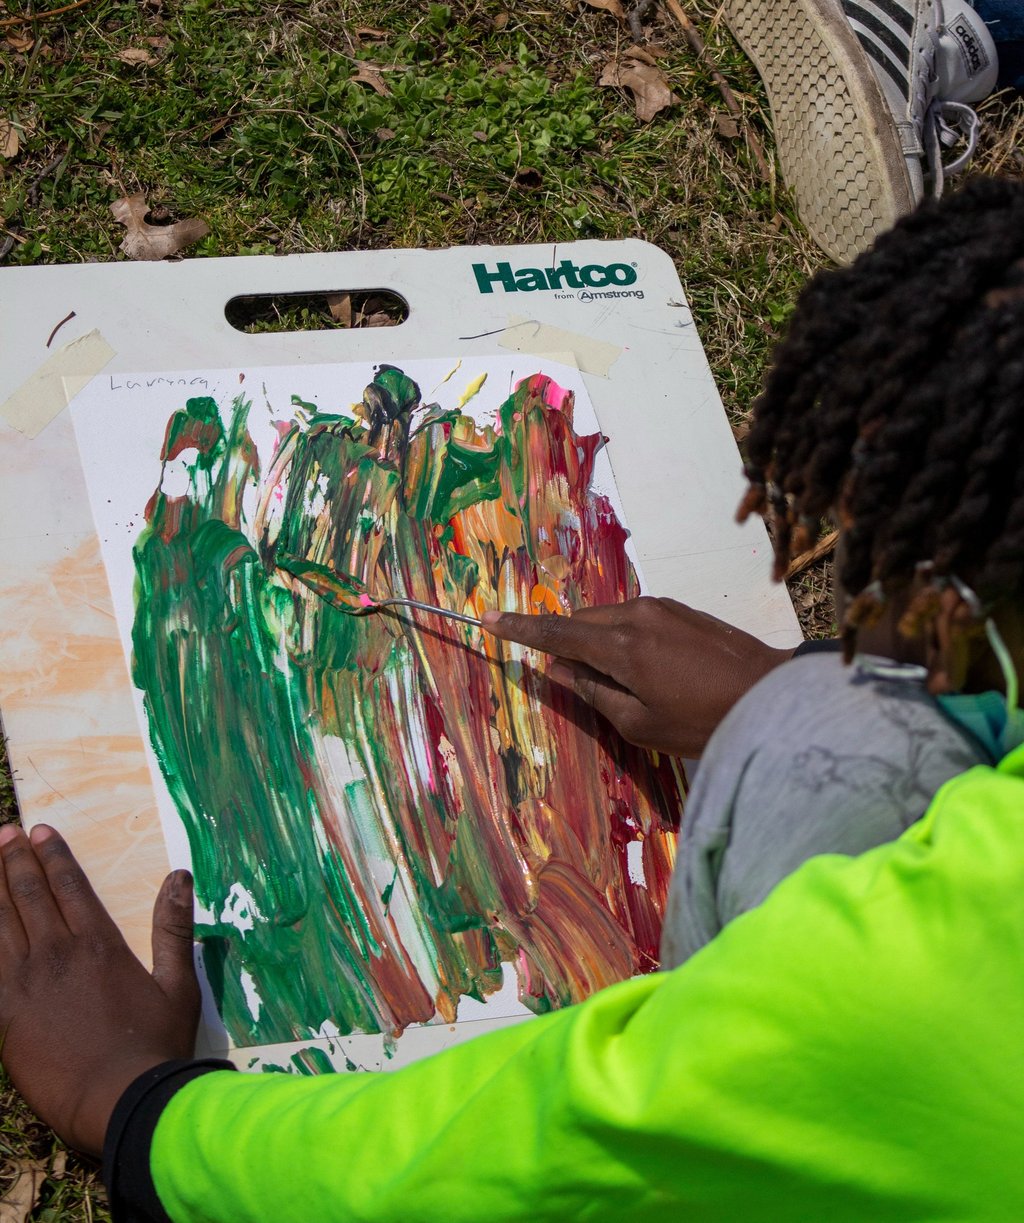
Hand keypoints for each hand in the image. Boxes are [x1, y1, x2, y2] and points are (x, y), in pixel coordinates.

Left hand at [0, 823, 199, 1156]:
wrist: (116, 1101)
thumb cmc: (155, 1045)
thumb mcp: (179, 985)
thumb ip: (174, 928)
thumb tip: (180, 876)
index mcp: (99, 943)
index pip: (70, 884)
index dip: (53, 855)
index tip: (40, 830)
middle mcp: (57, 953)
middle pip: (29, 895)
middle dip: (15, 860)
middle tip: (5, 833)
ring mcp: (24, 983)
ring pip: (0, 922)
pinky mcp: (4, 1014)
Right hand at [482, 597, 794, 757]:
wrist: (774, 698)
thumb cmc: (704, 723)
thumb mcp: (640, 724)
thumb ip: (592, 692)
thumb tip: (556, 670)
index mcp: (620, 645)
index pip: (556, 632)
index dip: (520, 628)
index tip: (488, 618)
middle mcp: (636, 614)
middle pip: (581, 622)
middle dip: (565, 642)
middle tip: (568, 675)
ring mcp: (662, 607)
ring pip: (608, 619)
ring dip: (596, 641)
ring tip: (615, 680)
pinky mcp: (682, 609)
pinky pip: (634, 618)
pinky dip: (622, 637)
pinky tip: (643, 667)